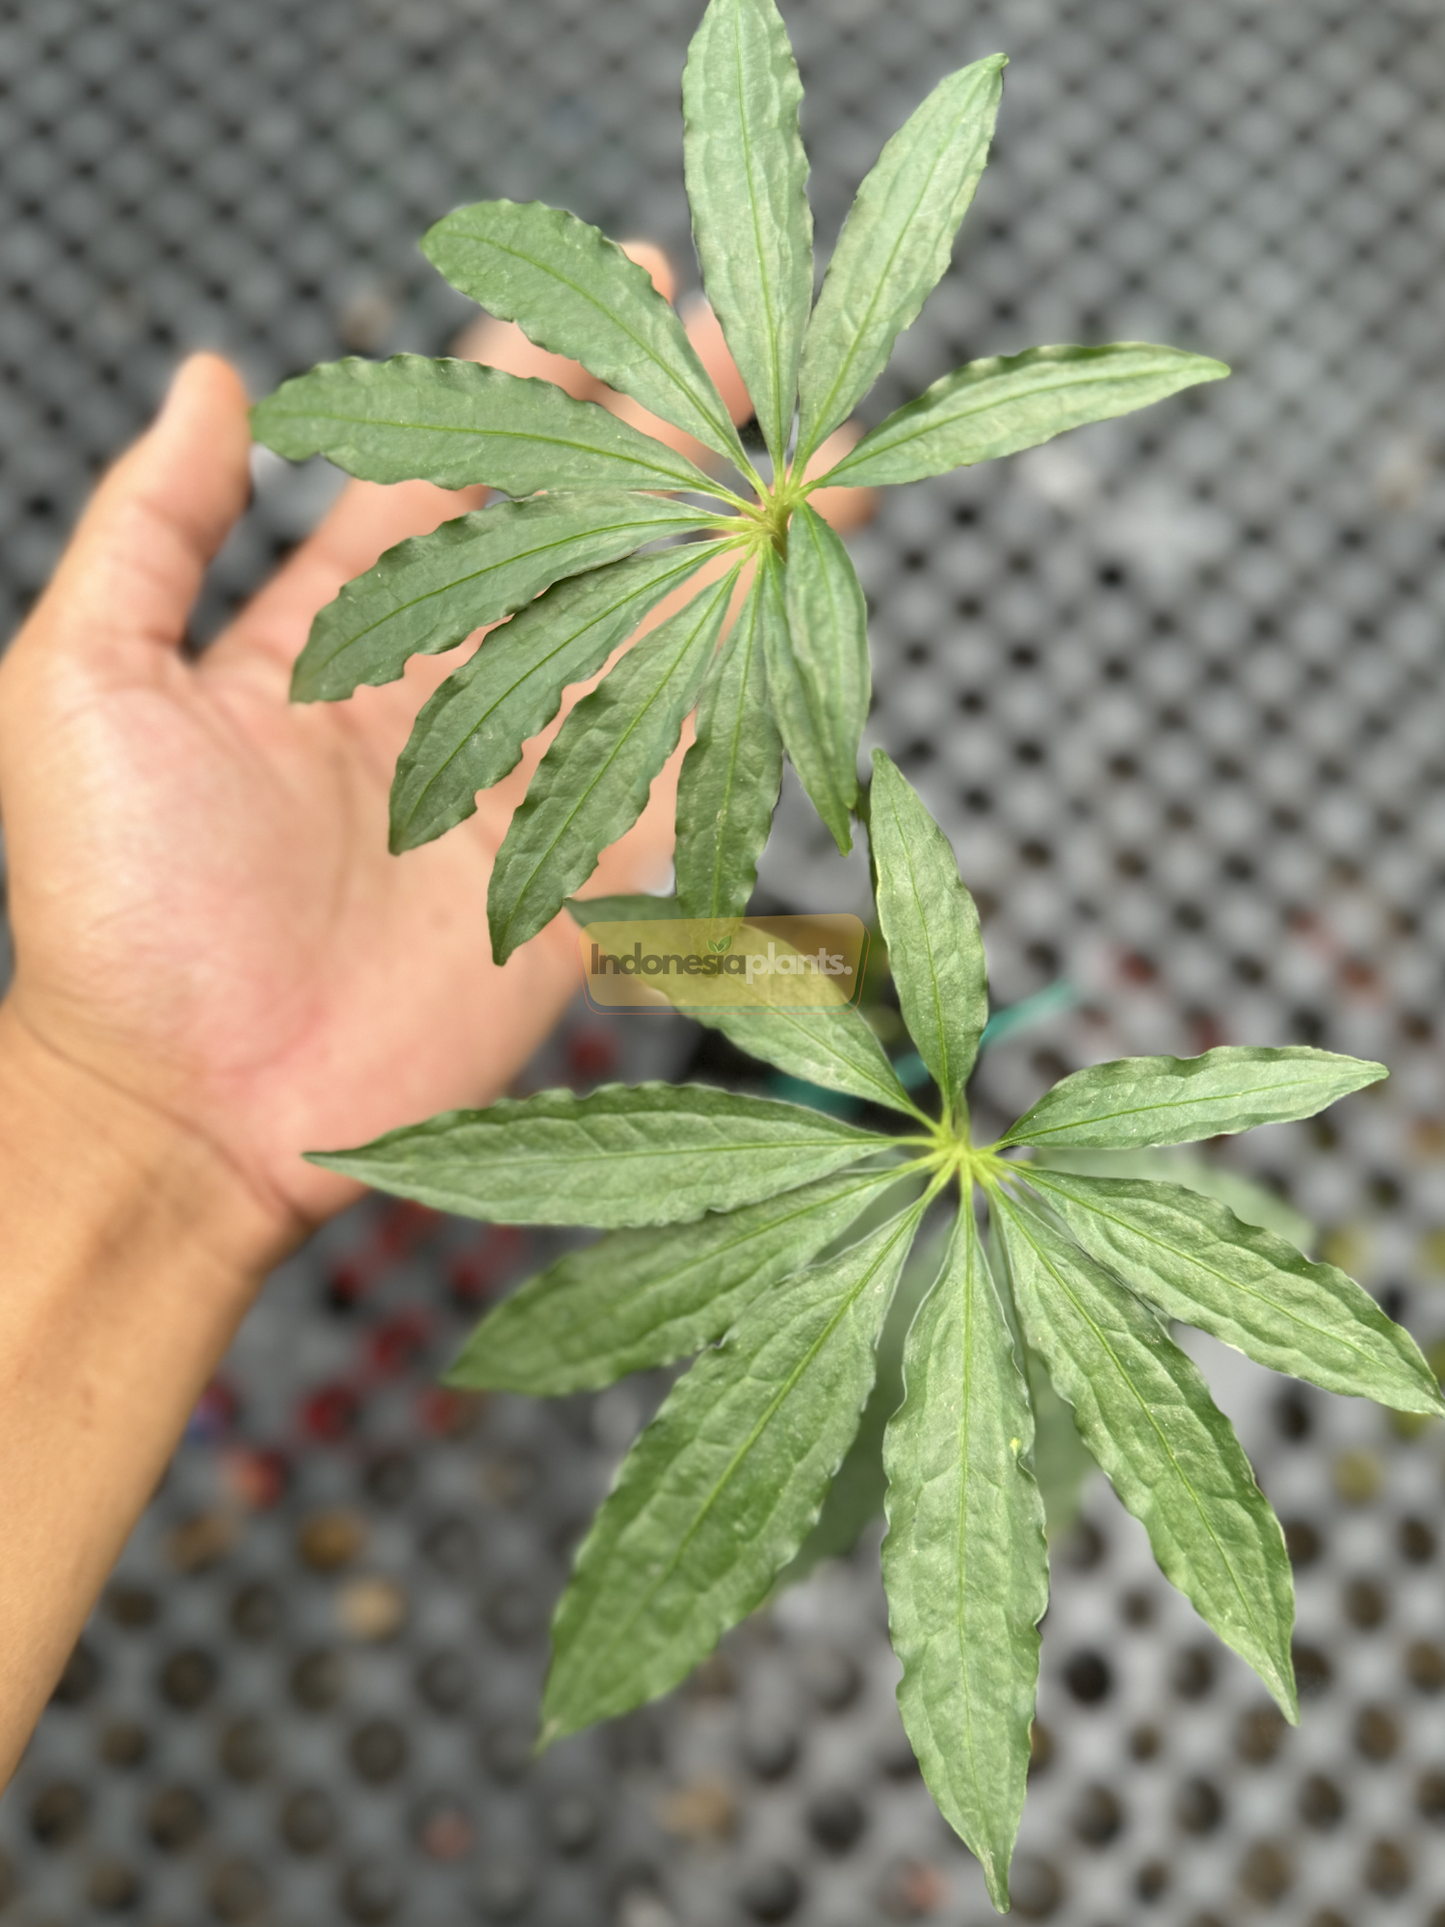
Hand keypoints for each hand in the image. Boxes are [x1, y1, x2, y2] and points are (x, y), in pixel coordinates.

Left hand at [0, 251, 873, 1262]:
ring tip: (807, 448)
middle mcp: (443, 703)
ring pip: (648, 637)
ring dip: (726, 544)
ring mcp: (525, 788)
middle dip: (651, 446)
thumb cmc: (110, 903)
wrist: (186, 1107)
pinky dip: (752, 684)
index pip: (446, 491)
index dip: (518, 399)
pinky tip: (810, 599)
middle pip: (571, 547)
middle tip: (734, 346)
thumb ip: (155, 526)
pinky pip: (684, 765)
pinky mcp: (586, 876)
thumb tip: (212, 374)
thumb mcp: (83, 681)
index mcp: (331, 647)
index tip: (591, 305)